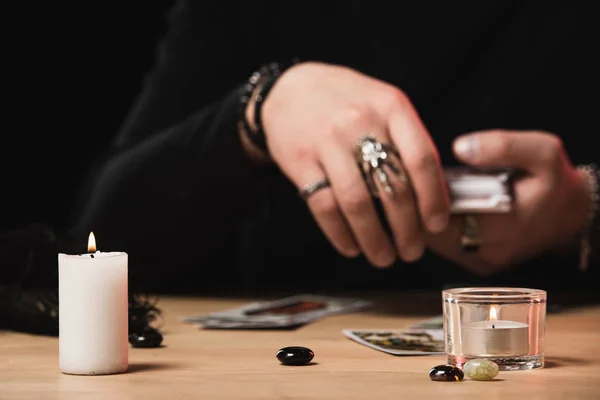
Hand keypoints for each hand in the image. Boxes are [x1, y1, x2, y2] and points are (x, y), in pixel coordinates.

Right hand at [257, 62, 450, 266]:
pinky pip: (324, 206)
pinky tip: (351, 247)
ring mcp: (328, 142)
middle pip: (392, 187)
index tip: (437, 225)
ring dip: (374, 239)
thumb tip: (434, 194)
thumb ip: (407, 139)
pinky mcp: (301, 161)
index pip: (422, 159)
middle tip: (412, 251)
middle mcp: (360, 122)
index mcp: (390, 106)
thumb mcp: (383, 104)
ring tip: (384, 257)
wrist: (289, 89)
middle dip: (407, 230)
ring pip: (358, 203)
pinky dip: (340, 234)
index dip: (433, 199)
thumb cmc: (345, 100)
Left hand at [426, 130, 589, 275]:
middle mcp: (488, 252)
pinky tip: (440, 205)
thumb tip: (461, 147)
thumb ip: (503, 146)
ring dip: (425, 218)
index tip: (418, 175)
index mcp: (502, 227)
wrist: (570, 216)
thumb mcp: (541, 152)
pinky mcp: (477, 264)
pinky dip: (436, 226)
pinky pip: (445, 248)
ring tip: (426, 191)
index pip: (437, 221)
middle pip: (429, 235)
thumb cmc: (554, 184)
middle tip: (416, 182)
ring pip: (433, 244)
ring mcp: (480, 262)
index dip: (422, 197)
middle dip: (419, 207)